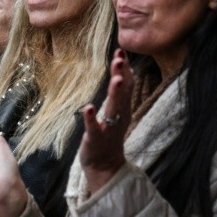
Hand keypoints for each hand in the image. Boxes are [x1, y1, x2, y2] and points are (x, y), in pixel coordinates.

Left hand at [79, 49, 133, 193]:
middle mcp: (119, 116)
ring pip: (113, 108)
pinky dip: (91, 118)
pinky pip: (94, 127)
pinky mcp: (96, 139)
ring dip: (114, 93)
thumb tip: (122, 69)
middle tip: (120, 58)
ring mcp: (108, 128)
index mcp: (123, 108)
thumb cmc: (108, 134)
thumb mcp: (116, 111)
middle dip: (121, 74)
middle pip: (122, 93)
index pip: (127, 85)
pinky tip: (88, 108)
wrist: (105, 165)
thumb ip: (119, 92)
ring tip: (116, 78)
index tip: (121, 51)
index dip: (125, 68)